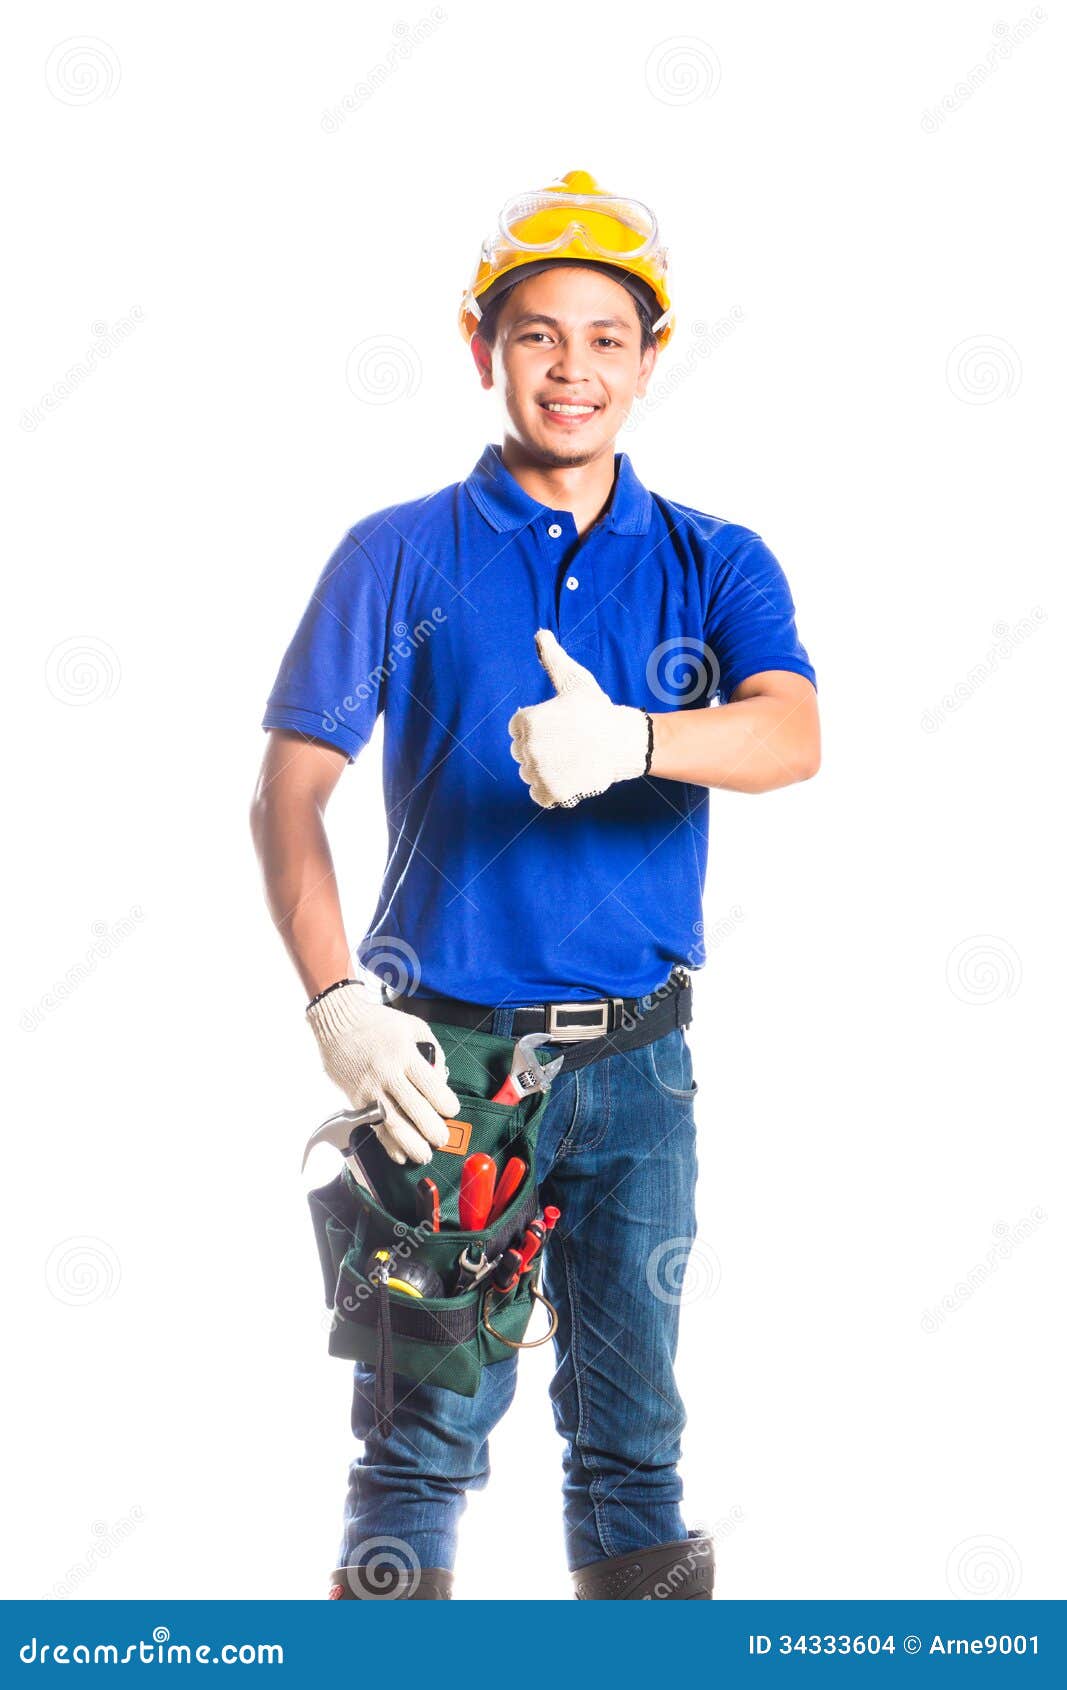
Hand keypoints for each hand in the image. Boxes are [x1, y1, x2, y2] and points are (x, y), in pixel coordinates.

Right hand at [306, 984, 460, 1164]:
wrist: (338, 1022)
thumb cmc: (379, 1023)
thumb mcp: (413, 1026)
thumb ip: (432, 1051)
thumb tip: (442, 1080)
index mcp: (403, 1053)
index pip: (428, 1082)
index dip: (443, 1100)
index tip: (453, 1111)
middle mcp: (386, 1072)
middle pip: (411, 1106)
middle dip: (429, 1127)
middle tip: (442, 1139)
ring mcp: (369, 1087)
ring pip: (391, 1121)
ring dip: (409, 1142)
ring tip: (424, 1155)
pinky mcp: (355, 1098)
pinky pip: (372, 1124)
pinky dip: (386, 1143)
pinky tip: (399, 1154)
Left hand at [508, 629, 649, 807]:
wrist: (624, 741)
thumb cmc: (597, 709)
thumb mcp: (574, 680)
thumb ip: (552, 658)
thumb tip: (540, 634)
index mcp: (528, 721)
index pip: (517, 728)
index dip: (539, 726)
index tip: (560, 724)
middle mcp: (529, 748)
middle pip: (521, 752)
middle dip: (541, 747)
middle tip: (567, 741)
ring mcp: (540, 773)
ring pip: (529, 773)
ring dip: (546, 768)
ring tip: (569, 757)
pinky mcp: (552, 792)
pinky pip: (538, 794)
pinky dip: (550, 789)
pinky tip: (567, 775)